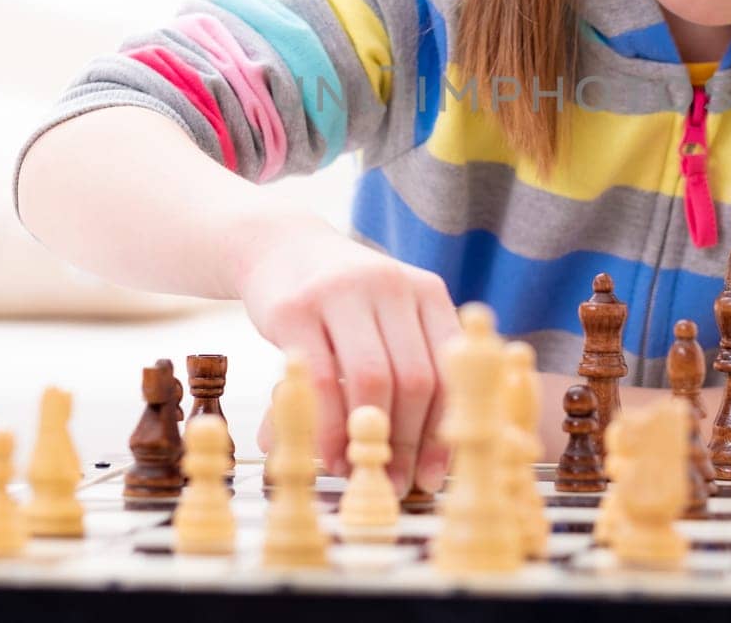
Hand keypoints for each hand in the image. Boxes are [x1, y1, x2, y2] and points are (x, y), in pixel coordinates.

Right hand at [235, 218, 459, 496]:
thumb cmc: (346, 301)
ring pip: (371, 378)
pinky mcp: (296, 308)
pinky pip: (319, 379)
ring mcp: (342, 292)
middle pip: (415, 377)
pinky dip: (326, 426)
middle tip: (397, 483)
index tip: (434, 474)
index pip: (450, 368)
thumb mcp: (391, 314)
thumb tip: (431, 459)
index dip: (445, 427)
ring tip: (357, 472)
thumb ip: (413, 364)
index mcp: (426, 291)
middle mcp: (391, 285)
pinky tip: (325, 453)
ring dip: (366, 438)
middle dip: (408, 442)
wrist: (280, 246)